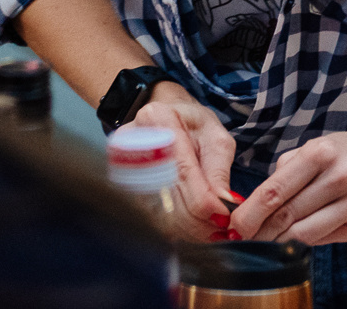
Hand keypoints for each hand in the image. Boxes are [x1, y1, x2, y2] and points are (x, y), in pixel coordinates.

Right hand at [133, 82, 239, 241]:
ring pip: (155, 210)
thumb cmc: (195, 127)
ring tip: (210, 229)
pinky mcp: (121, 182)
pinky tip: (193, 228)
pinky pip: (148, 216)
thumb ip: (219, 170)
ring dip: (186, 228)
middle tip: (221, 228)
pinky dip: (175, 228)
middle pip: (164, 193)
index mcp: (159, 118)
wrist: (170, 121)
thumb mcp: (216, 137)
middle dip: (196, 219)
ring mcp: (121, 162)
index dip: (202, 198)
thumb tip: (225, 204)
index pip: (179, 168)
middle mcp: (132, 139)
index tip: (223, 216)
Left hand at [229, 125, 346, 245]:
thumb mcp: (317, 146)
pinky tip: (292, 238)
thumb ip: (287, 169)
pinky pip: (324, 239)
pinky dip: (304, 240)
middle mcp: (341, 178)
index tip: (234, 224)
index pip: (276, 190)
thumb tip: (256, 202)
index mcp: (322, 153)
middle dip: (260, 230)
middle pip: (288, 214)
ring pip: (305, 233)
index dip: (251, 212)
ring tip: (262, 240)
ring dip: (278, 240)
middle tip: (242, 237)